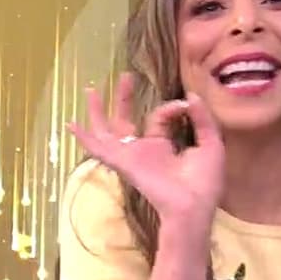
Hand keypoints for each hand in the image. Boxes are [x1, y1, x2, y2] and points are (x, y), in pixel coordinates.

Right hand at [68, 72, 224, 222]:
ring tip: (90, 89)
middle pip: (125, 119)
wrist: (193, 204)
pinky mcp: (122, 161)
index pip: (159, 116)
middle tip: (126, 75)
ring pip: (106, 130)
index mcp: (161, 145)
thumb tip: (191, 97)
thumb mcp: (210, 143)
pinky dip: (84, 138)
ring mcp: (130, 155)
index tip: (186, 105)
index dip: (171, 107)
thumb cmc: (204, 181)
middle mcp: (142, 149)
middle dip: (123, 97)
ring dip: (97, 111)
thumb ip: (202, 119)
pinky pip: (99, 149)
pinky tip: (70, 126)